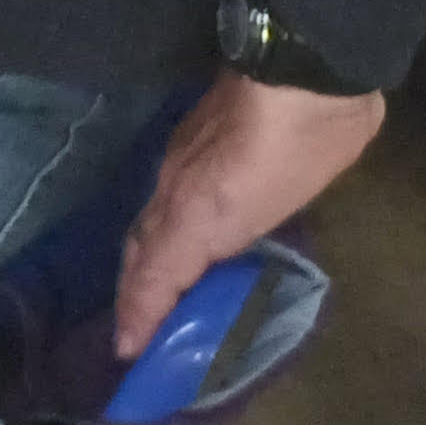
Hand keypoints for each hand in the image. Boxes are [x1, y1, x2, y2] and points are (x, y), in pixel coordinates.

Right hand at [114, 72, 382, 358]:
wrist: (299, 71)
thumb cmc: (296, 148)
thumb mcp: (270, 207)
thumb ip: (229, 240)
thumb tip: (204, 269)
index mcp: (188, 214)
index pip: (152, 275)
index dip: (139, 314)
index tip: (126, 352)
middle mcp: (171, 190)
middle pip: (141, 249)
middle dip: (134, 292)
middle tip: (135, 330)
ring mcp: (181, 163)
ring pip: (150, 221)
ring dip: (147, 263)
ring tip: (156, 294)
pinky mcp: (197, 144)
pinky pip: (166, 201)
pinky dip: (165, 232)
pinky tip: (187, 239)